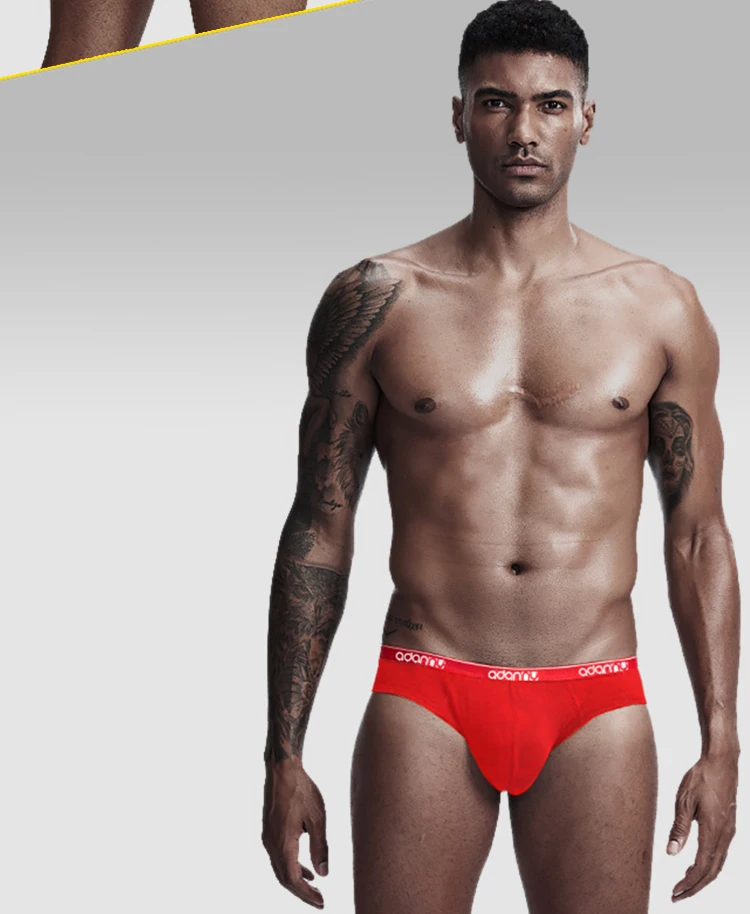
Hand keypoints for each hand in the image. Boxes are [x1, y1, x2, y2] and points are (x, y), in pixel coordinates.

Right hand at [262, 758, 328, 908]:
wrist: (282, 769)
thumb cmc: (302, 790)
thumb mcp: (317, 819)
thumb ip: (320, 848)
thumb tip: (323, 874)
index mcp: (283, 843)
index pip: (293, 879)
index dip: (306, 895)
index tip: (321, 903)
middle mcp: (271, 844)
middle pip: (284, 878)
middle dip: (301, 892)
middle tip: (319, 901)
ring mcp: (268, 837)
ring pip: (280, 868)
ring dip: (296, 880)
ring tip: (314, 888)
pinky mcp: (269, 831)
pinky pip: (279, 857)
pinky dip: (291, 866)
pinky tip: (305, 868)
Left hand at [667, 753, 737, 901]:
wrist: (722, 761)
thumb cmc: (701, 777)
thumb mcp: (684, 800)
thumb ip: (679, 828)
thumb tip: (671, 852)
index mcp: (714, 831)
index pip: (702, 867)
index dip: (689, 883)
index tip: (675, 892)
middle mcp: (725, 835)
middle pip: (712, 871)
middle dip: (695, 887)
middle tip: (677, 896)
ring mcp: (729, 831)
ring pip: (718, 864)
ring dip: (702, 878)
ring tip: (685, 885)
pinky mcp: (729, 825)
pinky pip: (721, 854)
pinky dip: (709, 866)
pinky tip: (698, 865)